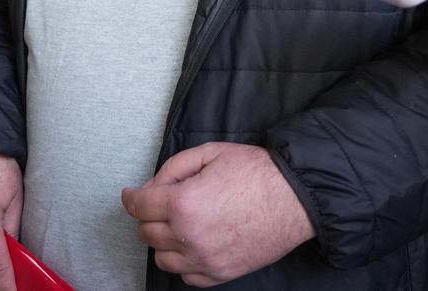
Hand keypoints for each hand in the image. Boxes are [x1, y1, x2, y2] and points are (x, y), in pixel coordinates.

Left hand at [121, 142, 314, 286]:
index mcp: (184, 203)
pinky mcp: (221, 274)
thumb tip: (152, 187)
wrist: (296, 197)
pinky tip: (193, 243)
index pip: (139, 206)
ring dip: (164, 240)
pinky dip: (183, 261)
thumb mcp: (210, 152)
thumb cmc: (257, 172)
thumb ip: (173, 168)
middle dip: (149, 215)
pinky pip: (186, 275)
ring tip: (180, 224)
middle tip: (163, 202)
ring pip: (162, 258)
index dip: (131, 198)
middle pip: (147, 232)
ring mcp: (205, 259)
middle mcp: (189, 236)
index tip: (131, 196)